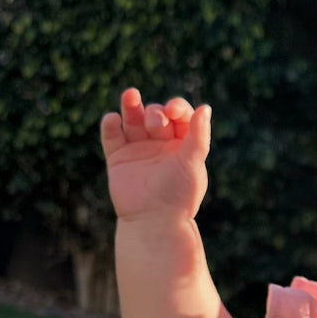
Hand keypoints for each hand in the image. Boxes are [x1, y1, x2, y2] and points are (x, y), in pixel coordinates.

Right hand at [99, 88, 210, 222]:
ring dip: (130, 105)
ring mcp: (137, 149)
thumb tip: (205, 107)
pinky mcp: (117, 158)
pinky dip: (110, 124)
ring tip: (130, 95)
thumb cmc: (178, 196)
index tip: (172, 111)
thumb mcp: (193, 163)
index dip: (176, 107)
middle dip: (156, 114)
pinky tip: (113, 119)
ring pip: (132, 119)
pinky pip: (111, 135)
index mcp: (182, 144)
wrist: (153, 222)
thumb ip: (198, 136)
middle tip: (156, 124)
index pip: (179, 115)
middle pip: (156, 115)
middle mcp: (160, 144)